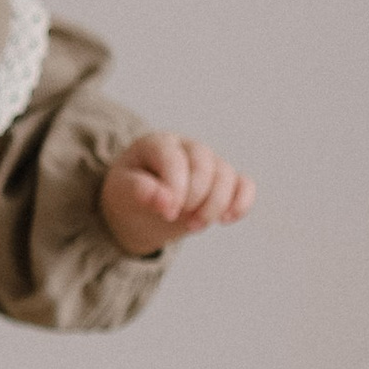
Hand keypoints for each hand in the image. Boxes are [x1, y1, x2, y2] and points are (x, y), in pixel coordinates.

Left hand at [100, 133, 254, 255]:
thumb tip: (164, 200)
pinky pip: (245, 185)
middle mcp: (187, 147)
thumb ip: (139, 190)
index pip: (174, 159)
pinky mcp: (225, 181)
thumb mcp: (123, 191)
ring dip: (215, 205)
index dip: (175, 188)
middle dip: (196, 197)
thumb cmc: (129, 194)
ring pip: (227, 174)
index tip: (166, 213)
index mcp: (158, 143)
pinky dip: (242, 203)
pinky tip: (226, 220)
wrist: (139, 209)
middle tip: (179, 219)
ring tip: (193, 226)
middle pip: (205, 164)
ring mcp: (209, 161)